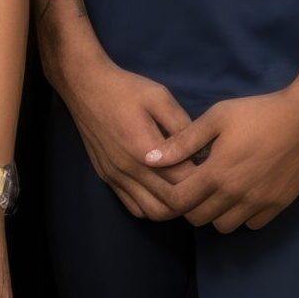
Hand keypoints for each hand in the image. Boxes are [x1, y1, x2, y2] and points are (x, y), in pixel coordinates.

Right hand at [56, 44, 194, 220]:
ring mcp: (116, 177)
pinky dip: (151, 208)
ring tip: (184, 191)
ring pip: (151, 212)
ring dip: (171, 208)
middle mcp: (130, 169)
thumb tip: (200, 148)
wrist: (84, 85)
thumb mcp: (159, 96)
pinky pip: (133, 207)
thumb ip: (181, 124)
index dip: (202, 179)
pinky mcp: (107, 177)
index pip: (183, 181)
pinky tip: (161, 193)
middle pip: (169, 204)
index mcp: (145, 149)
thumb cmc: (125, 88)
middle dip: (191, 199)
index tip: (214, 169)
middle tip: (204, 185)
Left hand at [142, 76, 298, 232]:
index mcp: (217, 173)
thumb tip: (150, 158)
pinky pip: (251, 225)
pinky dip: (241, 215)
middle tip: (191, 183)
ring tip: (215, 189)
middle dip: (189, 205)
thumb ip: (183, 141)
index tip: (170, 181)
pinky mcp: (278, 207)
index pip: (180, 202)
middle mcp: (236, 196)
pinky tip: (241, 193)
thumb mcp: (216, 117)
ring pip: (225, 226)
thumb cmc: (258, 113)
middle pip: (200, 219)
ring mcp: (259, 205)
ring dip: (214, 212)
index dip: (169, 195)